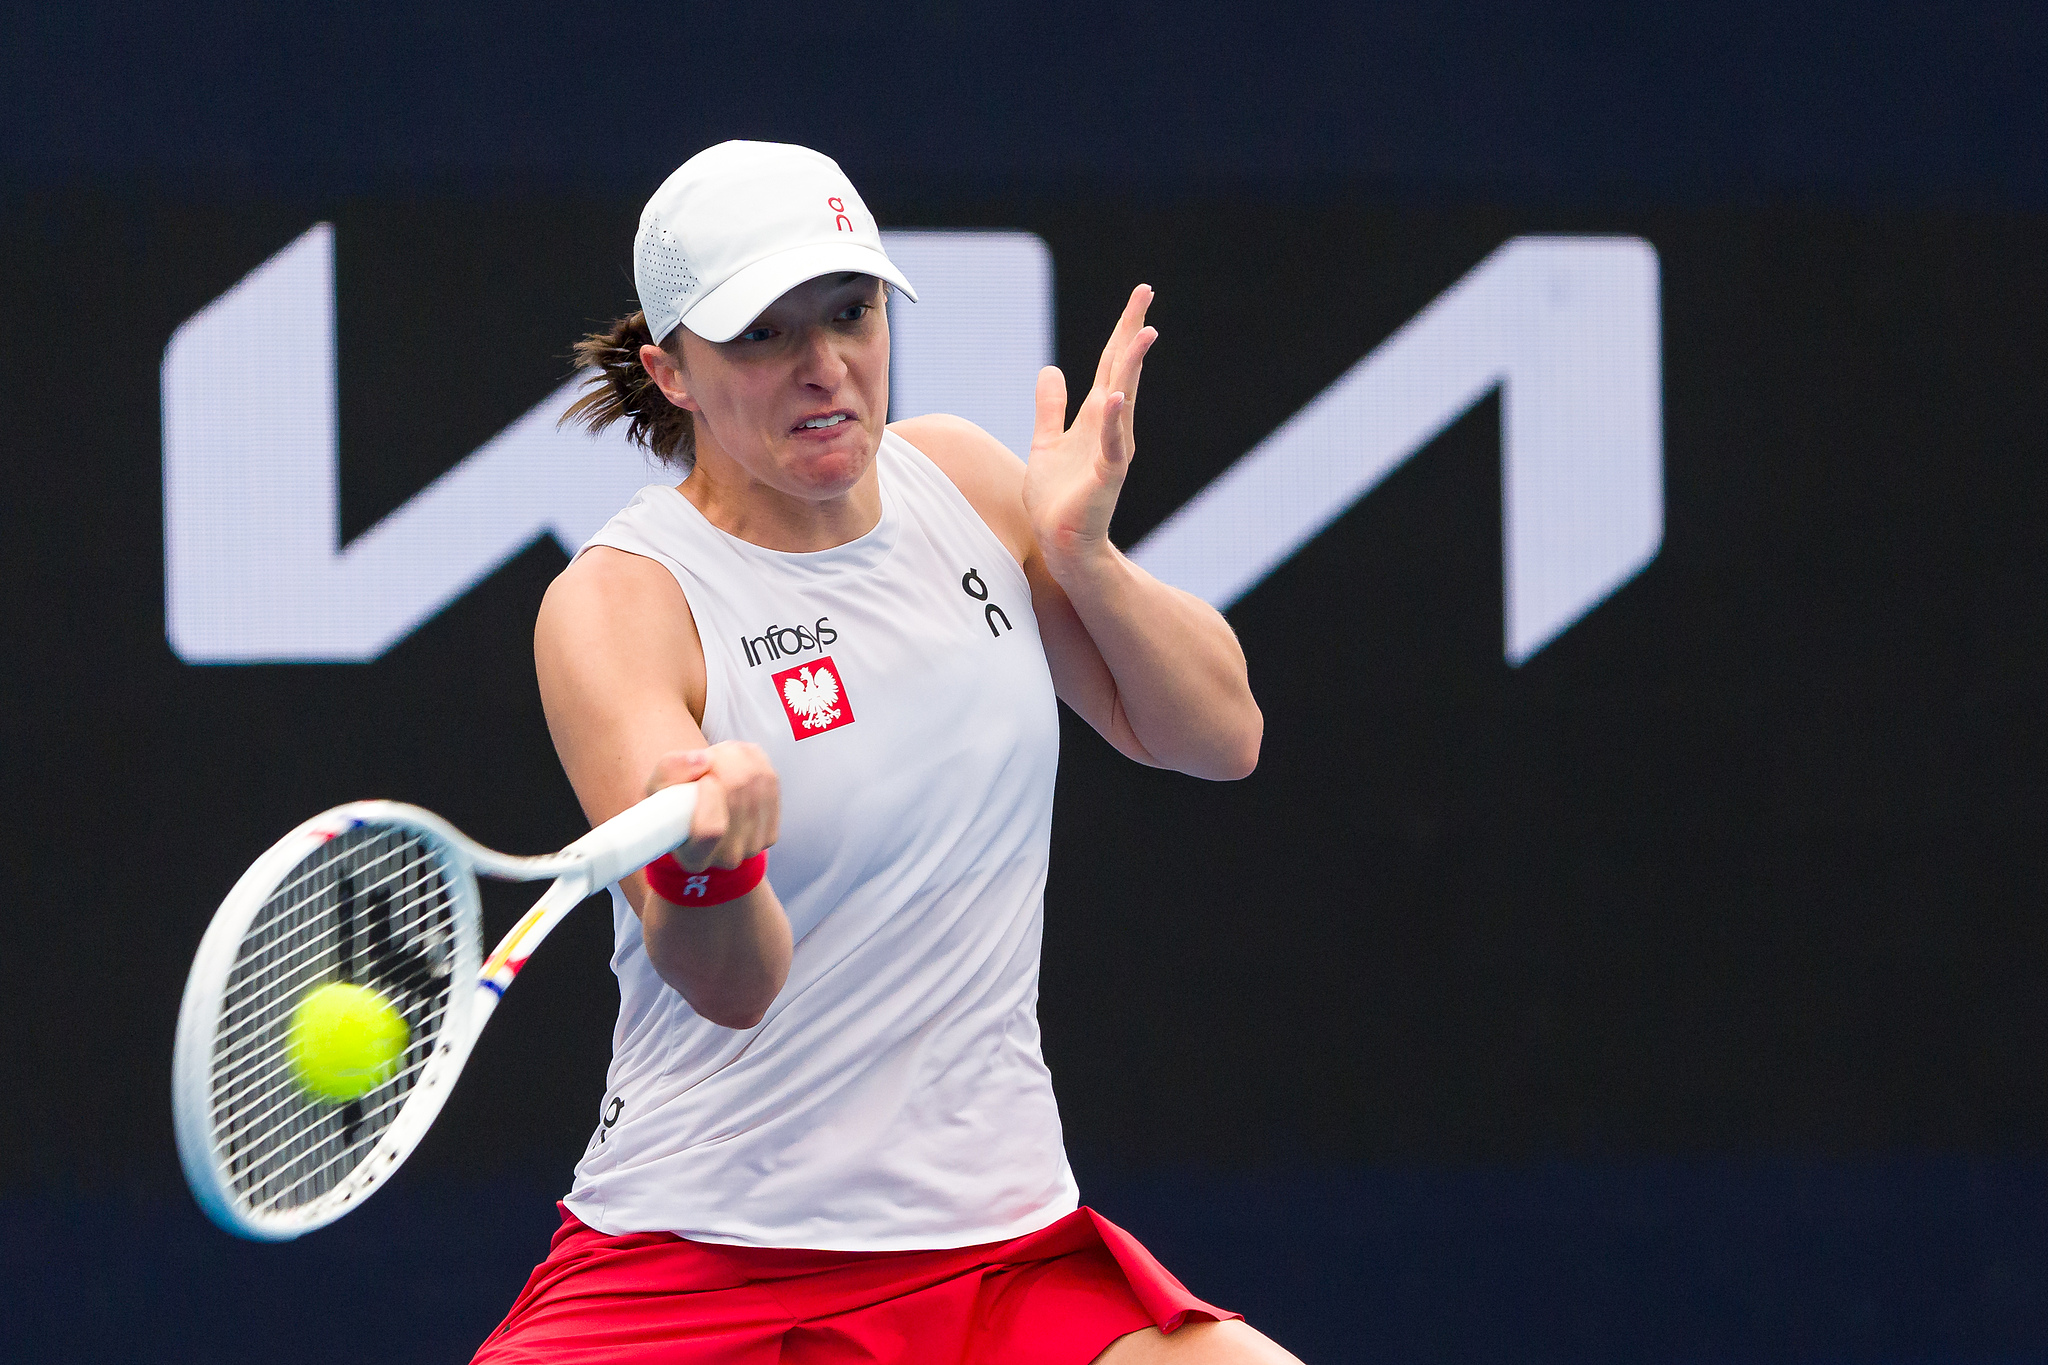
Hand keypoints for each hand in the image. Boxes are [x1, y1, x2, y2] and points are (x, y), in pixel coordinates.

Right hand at [645, 741, 779, 871]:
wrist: (704, 814)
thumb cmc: (674, 803)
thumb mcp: (658, 786)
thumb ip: (670, 770)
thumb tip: (703, 760)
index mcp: (692, 857)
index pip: (710, 830)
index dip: (710, 796)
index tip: (703, 779)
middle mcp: (725, 859)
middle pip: (738, 798)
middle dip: (723, 764)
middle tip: (709, 758)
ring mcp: (753, 847)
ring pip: (757, 783)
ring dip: (738, 758)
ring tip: (720, 759)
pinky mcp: (771, 832)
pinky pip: (770, 780)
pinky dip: (754, 762)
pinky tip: (739, 764)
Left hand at [1023, 284, 1156, 576]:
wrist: (1061, 544)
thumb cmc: (1057, 498)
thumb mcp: (1046, 441)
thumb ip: (1050, 407)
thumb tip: (1051, 369)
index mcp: (1096, 418)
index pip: (1111, 364)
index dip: (1122, 330)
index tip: (1140, 296)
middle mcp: (1110, 428)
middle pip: (1121, 371)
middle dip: (1131, 331)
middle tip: (1145, 293)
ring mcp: (1110, 451)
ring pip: (1122, 401)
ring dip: (1130, 368)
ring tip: (1142, 334)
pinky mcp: (1104, 477)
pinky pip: (1110, 445)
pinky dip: (1111, 421)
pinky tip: (1113, 397)